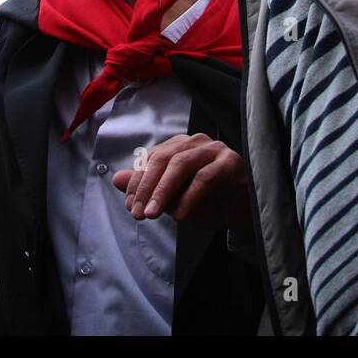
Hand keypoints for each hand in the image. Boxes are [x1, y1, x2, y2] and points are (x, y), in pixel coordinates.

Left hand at [111, 133, 250, 230]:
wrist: (243, 215)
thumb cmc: (208, 204)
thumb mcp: (172, 199)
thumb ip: (147, 188)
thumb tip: (115, 178)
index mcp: (179, 146)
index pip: (151, 158)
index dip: (137, 182)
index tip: (130, 206)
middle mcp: (195, 142)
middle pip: (163, 158)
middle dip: (146, 187)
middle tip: (137, 213)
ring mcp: (214, 149)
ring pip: (181, 164)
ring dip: (163, 191)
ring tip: (152, 214)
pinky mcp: (230, 162)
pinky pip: (204, 177)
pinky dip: (189, 197)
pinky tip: (180, 215)